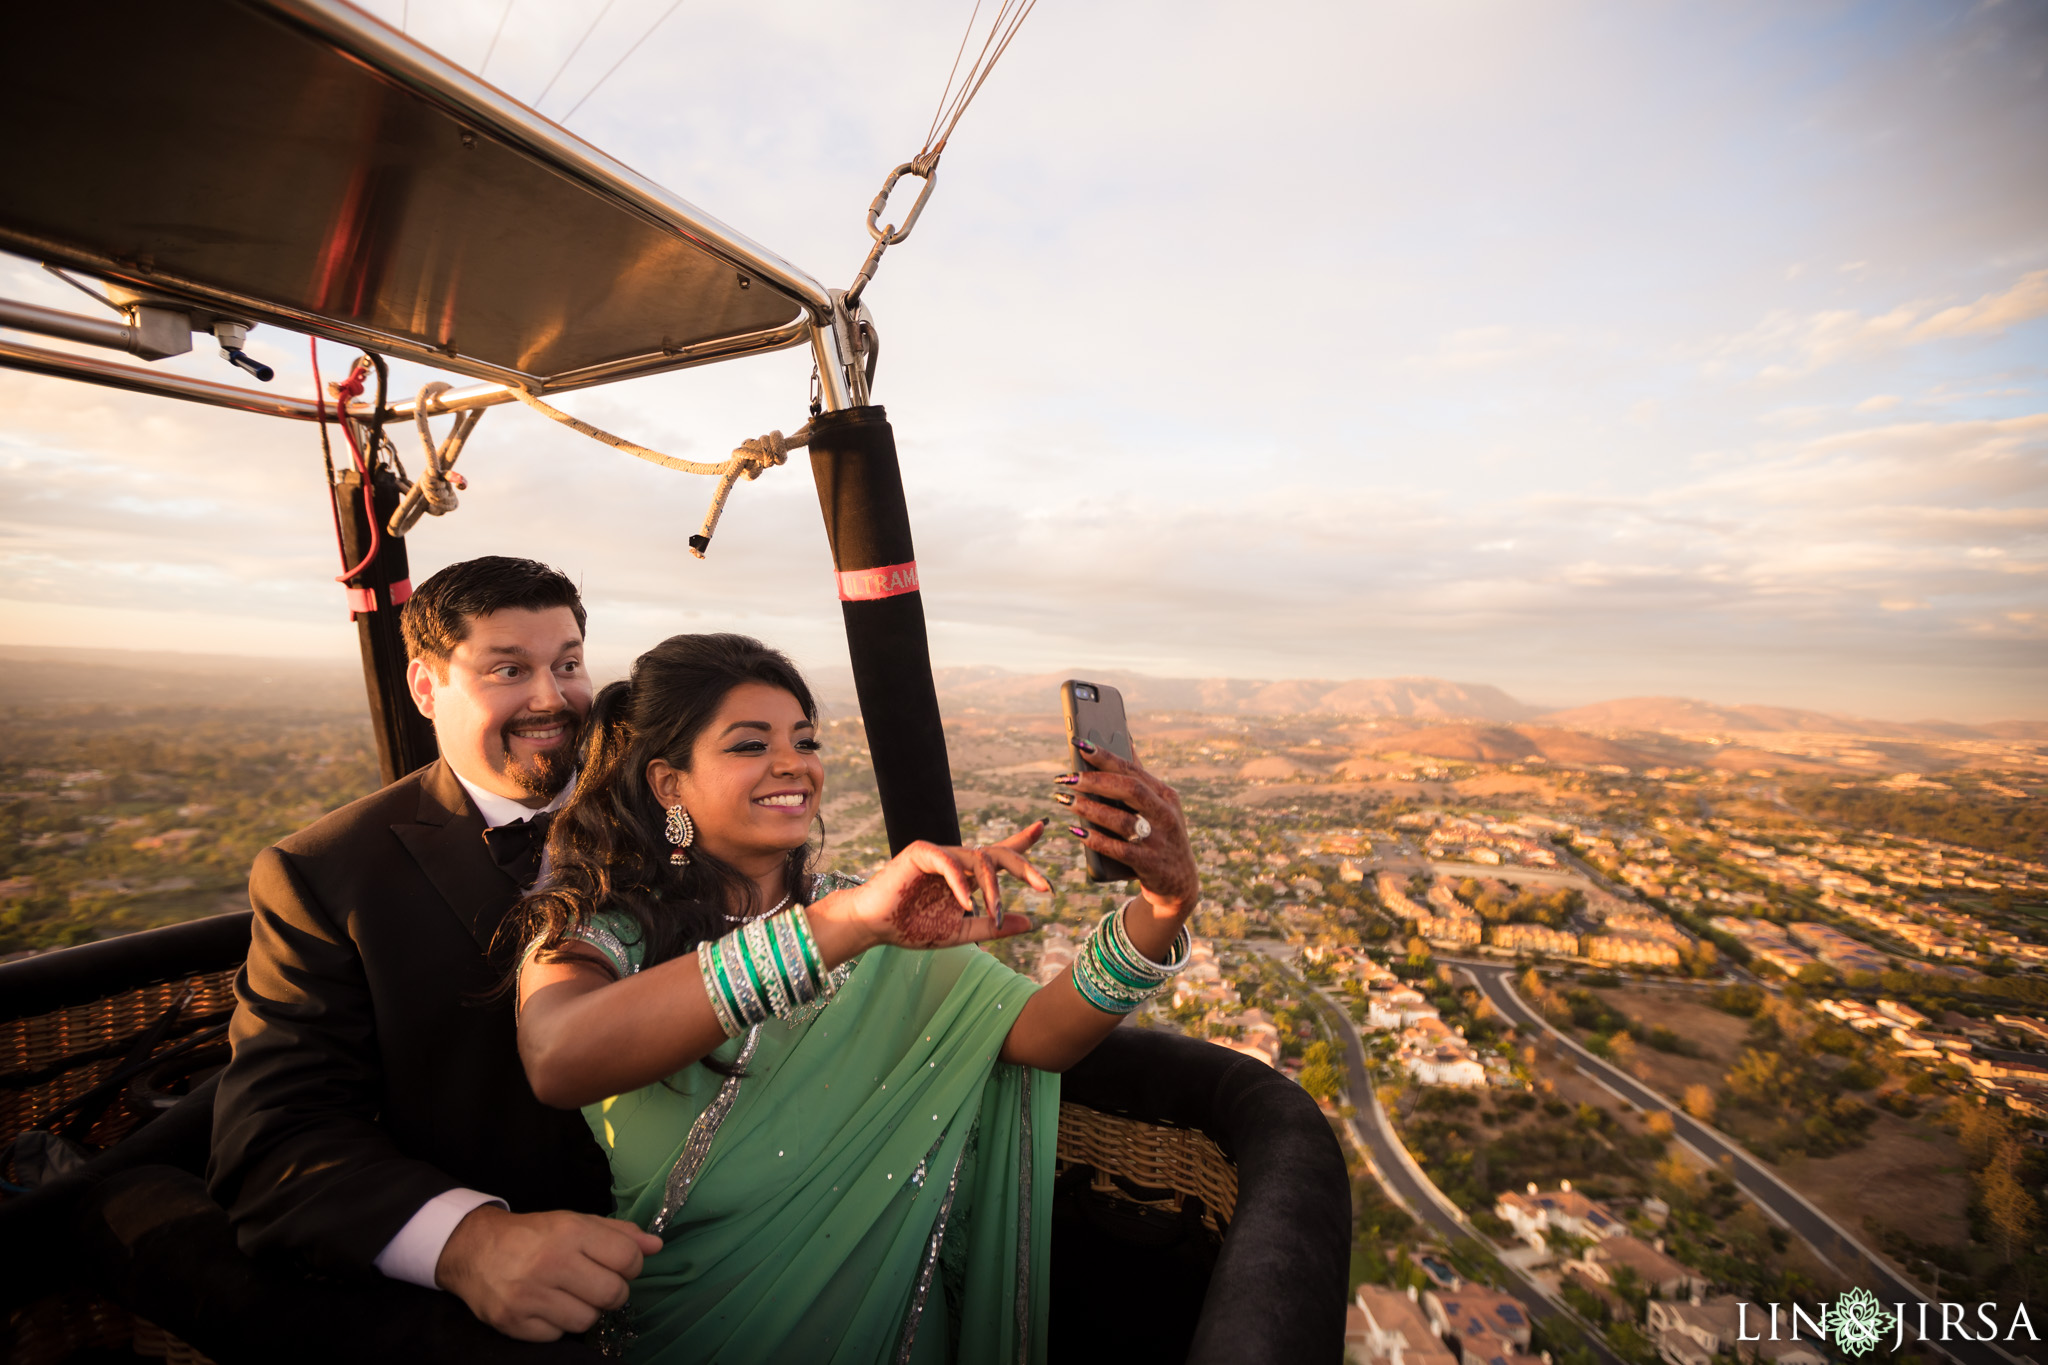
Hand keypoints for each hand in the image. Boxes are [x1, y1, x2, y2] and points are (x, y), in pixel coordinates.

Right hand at [436, 1204, 663, 1341]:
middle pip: (612, 1294)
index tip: (619, 1265)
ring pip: (587, 1320)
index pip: (627, 1258)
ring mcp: (530, 1296)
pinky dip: (558, 1325)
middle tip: (598, 1284)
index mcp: (570, 1232)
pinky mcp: (514, 1322)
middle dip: (613, 1292)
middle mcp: (551, 1263)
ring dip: (585, 1311)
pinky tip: (548, 1307)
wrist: (474, 1250)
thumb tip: (656, 1246)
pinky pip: (557, 1336)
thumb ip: (618, 1233)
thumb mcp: (575, 1222)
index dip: (632, 1265)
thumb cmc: (533, 1235)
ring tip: (571, 1295)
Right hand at [813, 825, 1049, 955]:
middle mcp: (956, 861)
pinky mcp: (921, 852)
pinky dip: (960, 884)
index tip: (1042, 827)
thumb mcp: (961, 931)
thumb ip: (993, 926)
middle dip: (1023, 867)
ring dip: (992, 890)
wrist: (875, 928)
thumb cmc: (913, 927)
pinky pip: (949, 863)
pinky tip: (966, 904)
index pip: (998, 856)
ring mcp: (939, 853)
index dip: (1021, 841)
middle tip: (1044, 886)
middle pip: (997, 854)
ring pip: (978, 861)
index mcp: (966, 876)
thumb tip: (1031, 923)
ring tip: (994, 914)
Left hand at [1057, 743, 1198, 917]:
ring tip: (1066, 801)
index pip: (1133, 769)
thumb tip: (1125, 740)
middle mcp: (1165, 814)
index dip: (1106, 756)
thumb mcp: (1159, 806)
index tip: (1080, 744)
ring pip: (1122, 820)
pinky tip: (1078, 831)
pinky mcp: (1150, 864)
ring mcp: (1159, 840)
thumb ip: (1140, 777)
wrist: (1180, 881)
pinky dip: (1097, 840)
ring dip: (1091, 810)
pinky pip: (1120, 850)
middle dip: (1095, 781)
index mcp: (1165, 795)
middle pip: (1129, 790)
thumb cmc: (1161, 835)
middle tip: (1066, 778)